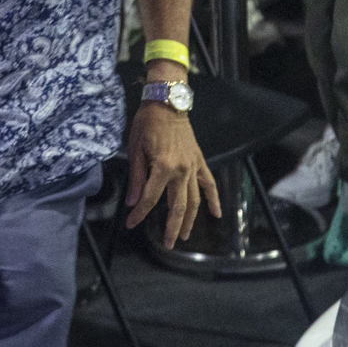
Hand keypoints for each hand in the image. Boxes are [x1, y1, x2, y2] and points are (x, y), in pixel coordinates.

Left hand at [123, 100, 221, 247]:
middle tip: (167, 243)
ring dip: (190, 220)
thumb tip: (132, 202)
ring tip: (184, 235)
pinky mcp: (199, 161)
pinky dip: (214, 199)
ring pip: (194, 200)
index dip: (139, 214)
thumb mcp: (135, 149)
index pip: (150, 199)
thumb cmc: (147, 123)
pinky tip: (216, 213)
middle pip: (177, 206)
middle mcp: (181, 170)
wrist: (167, 103)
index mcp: (162, 167)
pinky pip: (209, 183)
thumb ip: (136, 177)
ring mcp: (193, 167)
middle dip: (171, 227)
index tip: (131, 224)